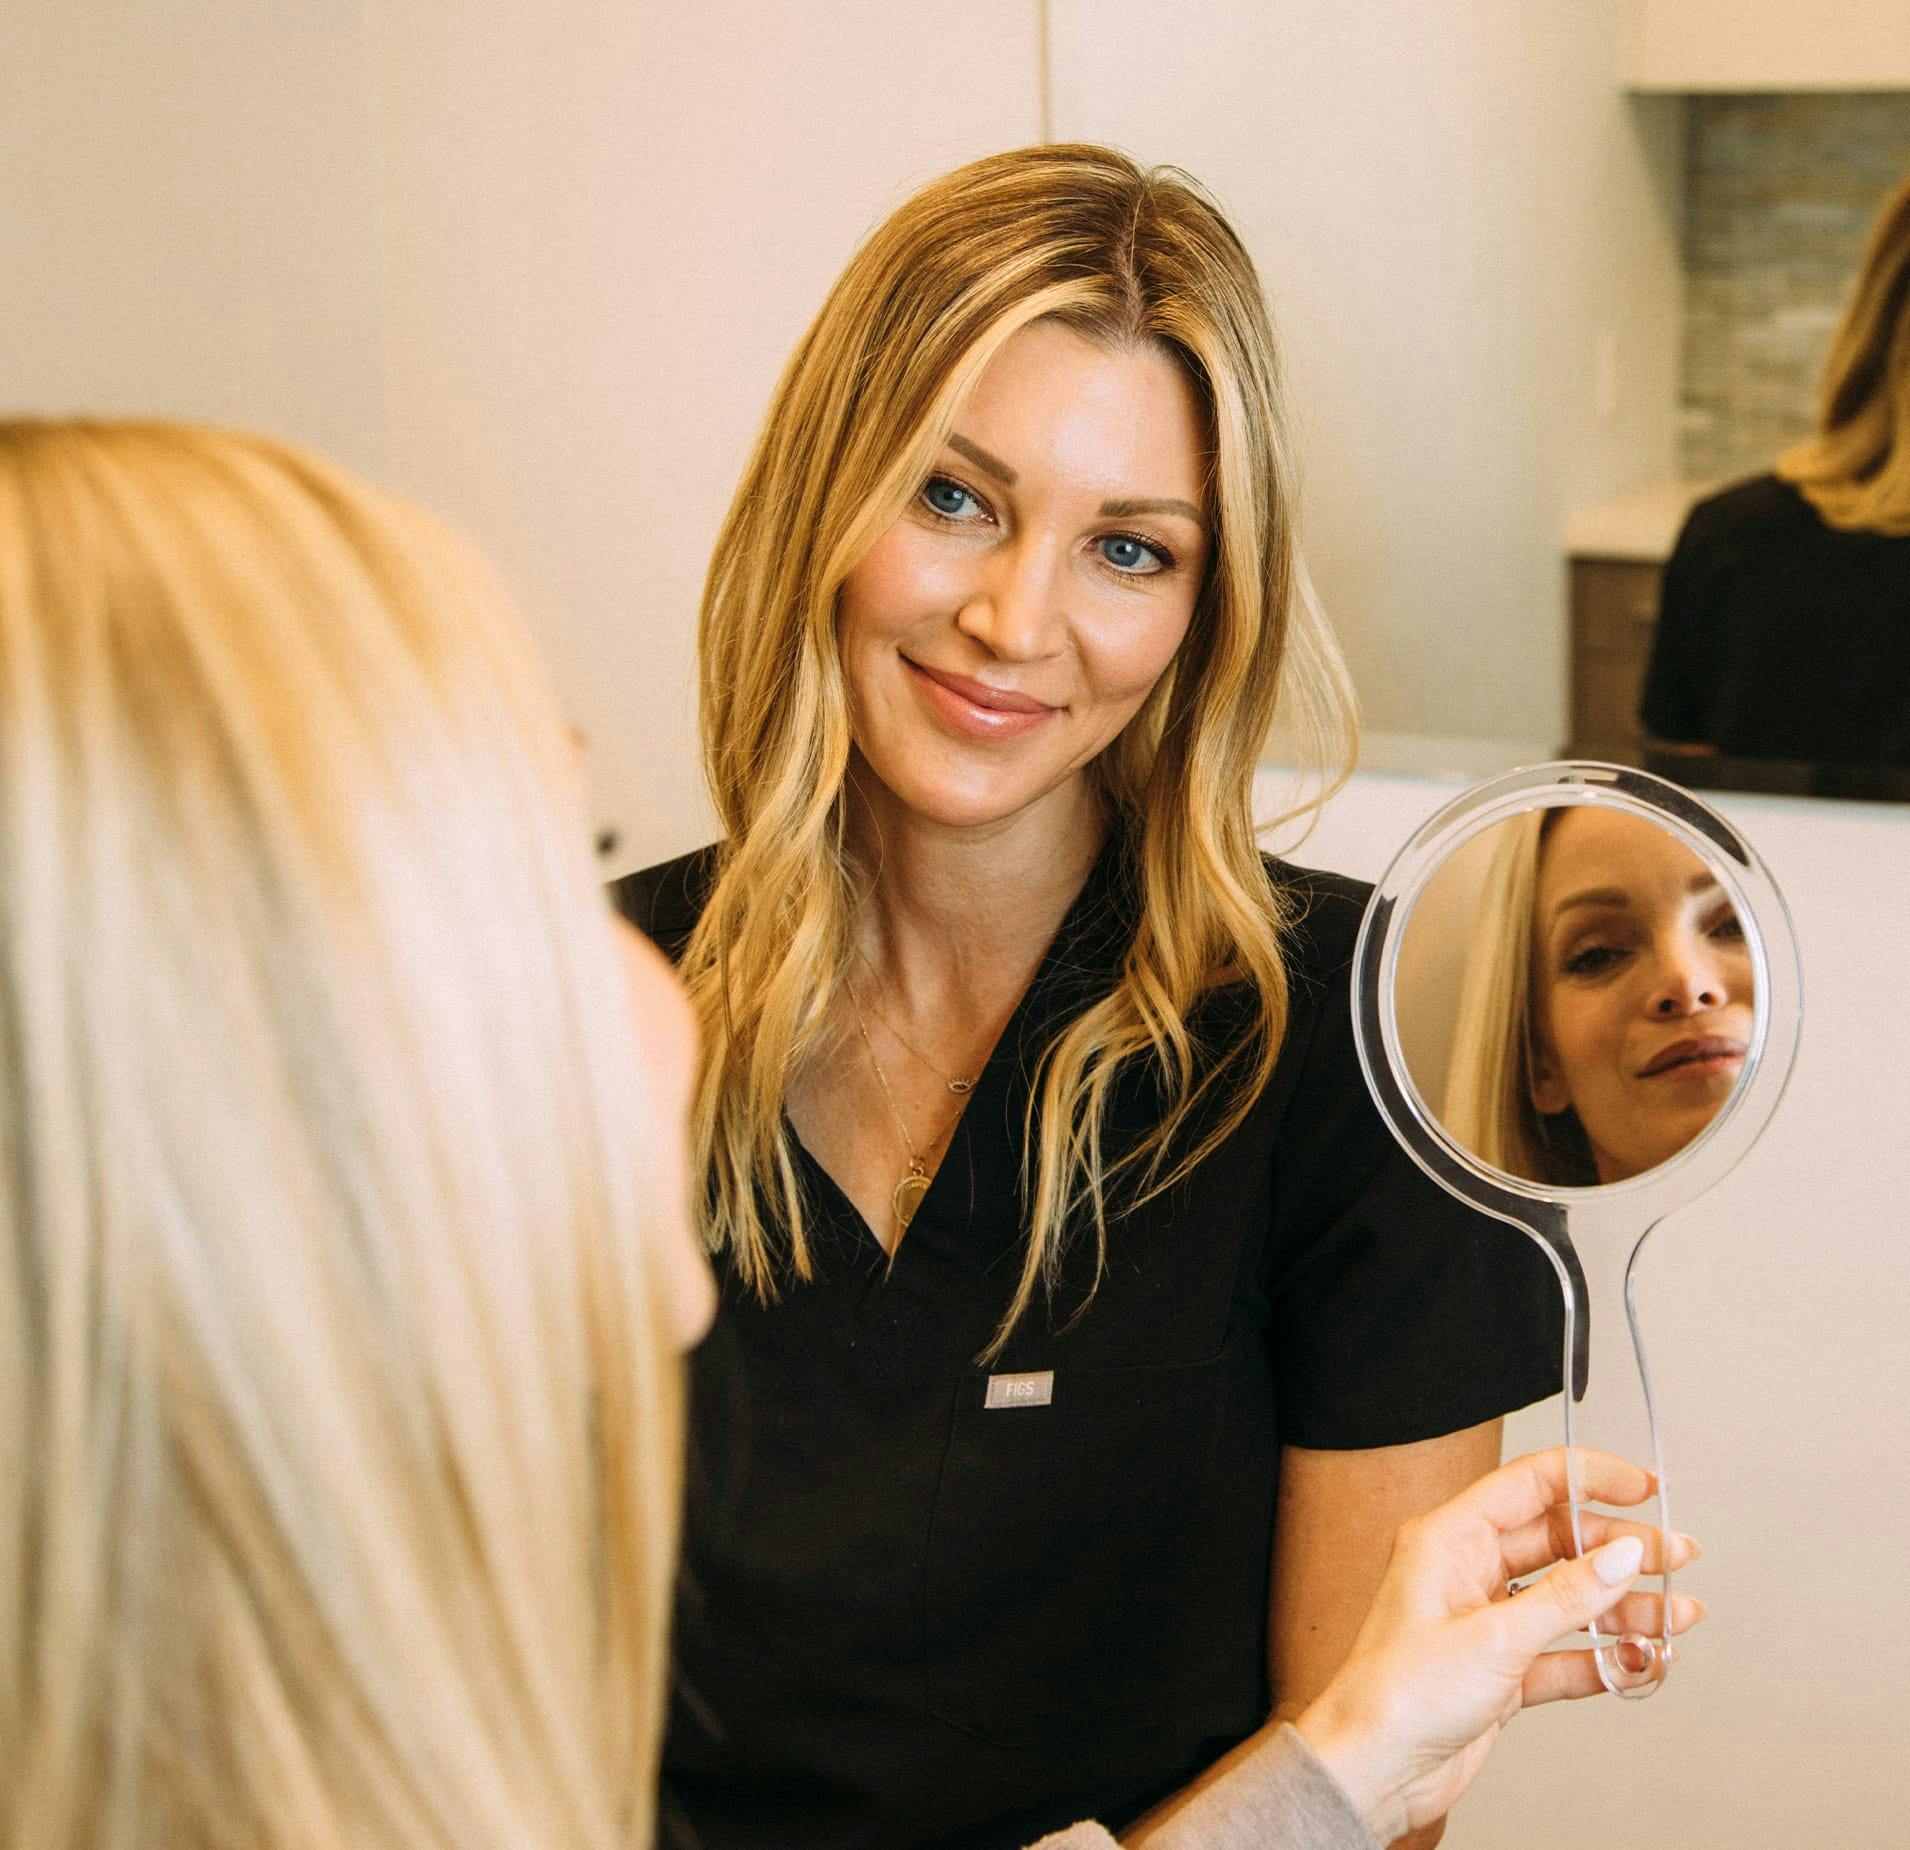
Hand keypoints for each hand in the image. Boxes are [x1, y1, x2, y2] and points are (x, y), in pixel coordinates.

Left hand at [1294, 1447, 1702, 1844]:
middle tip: (1679, 1555)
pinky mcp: (1501, 1669)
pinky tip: (1645, 1660)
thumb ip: (1566, 1597)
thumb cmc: (1402, 1694)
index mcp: (1449, 1538)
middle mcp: (1467, 1571)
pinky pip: (1565, 1652)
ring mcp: (1486, 1620)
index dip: (1590, 1478)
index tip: (1644, 1486)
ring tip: (1681, 1615)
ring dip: (1624, 1607)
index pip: (1529, 1485)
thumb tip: (1623, 1553)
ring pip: (1569, 1600)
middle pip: (1559, 1542)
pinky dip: (1605, 1657)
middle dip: (1622, 1549)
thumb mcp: (1494, 1639)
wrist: (1375, 1770)